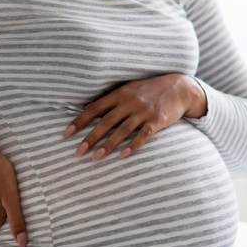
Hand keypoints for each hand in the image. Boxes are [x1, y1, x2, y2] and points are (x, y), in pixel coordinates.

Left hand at [63, 74, 206, 160]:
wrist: (180, 88)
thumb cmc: (151, 90)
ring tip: (95, 158)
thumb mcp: (131, 89)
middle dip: (90, 137)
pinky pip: (143, 135)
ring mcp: (144, 111)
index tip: (66, 133)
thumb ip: (113, 100)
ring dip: (108, 145)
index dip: (80, 120)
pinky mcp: (157, 120)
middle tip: (78, 152)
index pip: (95, 107)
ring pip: (122, 130)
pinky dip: (133, 145)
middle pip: (106, 121)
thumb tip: (90, 111)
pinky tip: (123, 155)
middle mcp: (130, 101)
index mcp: (121, 93)